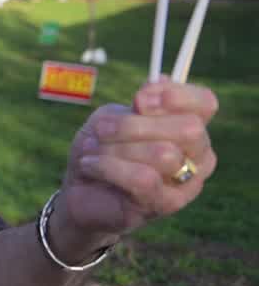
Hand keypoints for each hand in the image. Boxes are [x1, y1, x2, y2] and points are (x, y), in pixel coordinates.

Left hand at [57, 78, 217, 244]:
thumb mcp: (113, 116)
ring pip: (164, 154)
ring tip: (91, 151)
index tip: (138, 99)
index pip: (205, 103)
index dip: (176, 95)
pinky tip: (89, 165)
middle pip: (189, 128)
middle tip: (101, 128)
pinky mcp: (167, 204)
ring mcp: (189, 183)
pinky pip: (144, 178)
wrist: (80, 193)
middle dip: (134, 125)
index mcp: (191, 126)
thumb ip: (140, 102)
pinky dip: (108, 167)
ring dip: (116, 148)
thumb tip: (161, 81)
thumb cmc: (101, 150)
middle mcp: (199, 154)